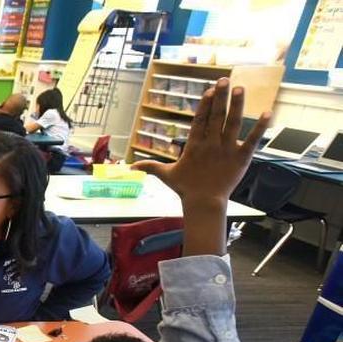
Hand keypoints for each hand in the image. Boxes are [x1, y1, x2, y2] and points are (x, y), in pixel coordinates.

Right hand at [132, 79, 268, 214]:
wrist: (204, 203)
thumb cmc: (185, 188)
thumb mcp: (166, 175)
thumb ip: (150, 167)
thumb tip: (131, 166)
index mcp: (194, 145)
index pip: (200, 120)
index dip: (206, 104)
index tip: (210, 90)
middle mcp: (211, 144)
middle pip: (217, 116)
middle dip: (221, 97)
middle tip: (225, 80)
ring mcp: (227, 150)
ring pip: (233, 124)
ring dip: (237, 105)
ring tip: (240, 89)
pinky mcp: (241, 158)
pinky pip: (253, 140)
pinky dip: (261, 127)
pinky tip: (268, 113)